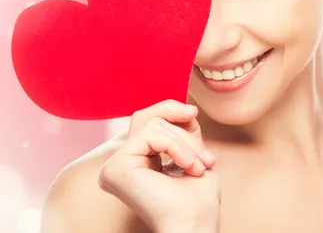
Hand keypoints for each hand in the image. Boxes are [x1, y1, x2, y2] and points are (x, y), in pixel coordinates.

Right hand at [98, 100, 219, 232]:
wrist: (196, 225)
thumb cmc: (198, 199)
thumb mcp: (192, 152)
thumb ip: (182, 130)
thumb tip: (184, 106)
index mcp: (135, 161)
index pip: (148, 119)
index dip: (174, 113)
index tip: (196, 120)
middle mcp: (120, 163)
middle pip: (147, 117)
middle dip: (183, 130)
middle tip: (204, 157)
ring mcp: (114, 166)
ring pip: (152, 124)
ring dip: (185, 143)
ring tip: (197, 166)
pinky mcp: (116, 168)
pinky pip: (150, 134)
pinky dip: (177, 147)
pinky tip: (188, 167)